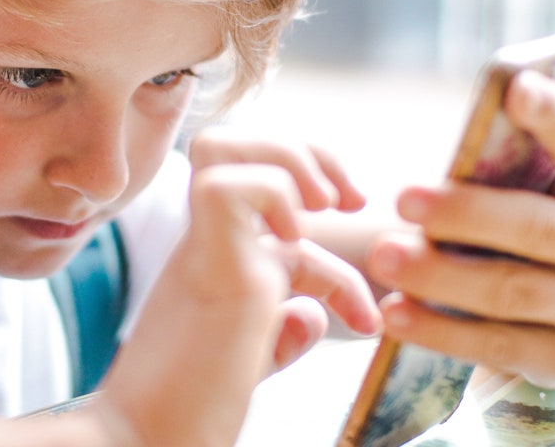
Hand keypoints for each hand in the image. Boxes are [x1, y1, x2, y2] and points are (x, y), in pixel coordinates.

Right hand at [97, 129, 380, 446]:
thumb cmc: (189, 411)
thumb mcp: (249, 362)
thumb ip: (279, 333)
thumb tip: (311, 314)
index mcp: (215, 262)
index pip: (266, 193)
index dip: (330, 237)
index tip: (365, 315)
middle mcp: (205, 247)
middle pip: (234, 143)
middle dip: (305, 152)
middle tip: (346, 202)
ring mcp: (203, 252)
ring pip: (223, 144)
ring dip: (289, 160)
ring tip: (323, 208)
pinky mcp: (208, 268)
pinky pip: (229, 187)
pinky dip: (274, 194)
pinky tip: (295, 241)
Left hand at [366, 70, 554, 387]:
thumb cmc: (534, 219)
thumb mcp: (540, 184)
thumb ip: (521, 151)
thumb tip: (500, 94)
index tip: (515, 89)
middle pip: (537, 228)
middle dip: (465, 213)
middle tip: (402, 198)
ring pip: (509, 290)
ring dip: (439, 275)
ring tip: (382, 258)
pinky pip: (495, 344)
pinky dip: (439, 330)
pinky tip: (394, 313)